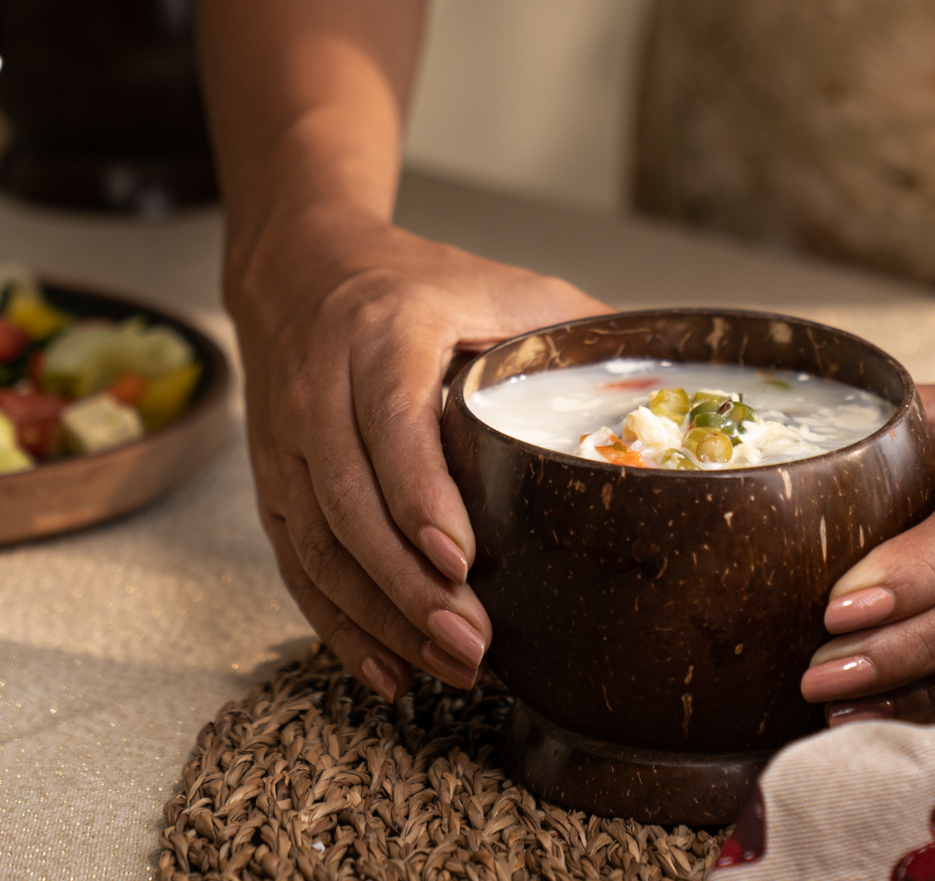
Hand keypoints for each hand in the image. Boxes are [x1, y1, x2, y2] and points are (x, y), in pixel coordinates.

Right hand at [227, 205, 606, 703]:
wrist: (305, 268)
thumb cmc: (416, 283)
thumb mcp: (498, 286)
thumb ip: (573, 327)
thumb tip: (663, 380)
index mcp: (382, 332)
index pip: (390, 420)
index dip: (419, 493)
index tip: (461, 558)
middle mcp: (319, 384)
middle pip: (349, 499)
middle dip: (408, 584)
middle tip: (472, 642)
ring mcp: (285, 438)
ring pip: (317, 543)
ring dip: (379, 616)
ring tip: (446, 666)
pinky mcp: (271, 479)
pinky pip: (294, 562)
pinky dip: (337, 623)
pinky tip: (387, 667)